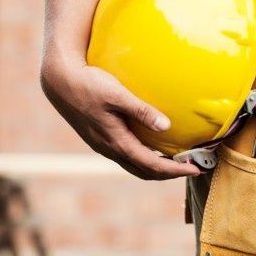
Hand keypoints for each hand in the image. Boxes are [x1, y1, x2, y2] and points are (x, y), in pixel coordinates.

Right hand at [40, 55, 200, 179]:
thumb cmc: (88, 83)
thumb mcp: (117, 94)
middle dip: (169, 174)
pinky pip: (126, 156)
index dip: (176, 170)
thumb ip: (142, 110)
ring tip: (175, 160)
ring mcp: (103, 145)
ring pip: (134, 165)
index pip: (152, 165)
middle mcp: (110, 149)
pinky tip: (152, 145)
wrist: (59, 81)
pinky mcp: (100, 138)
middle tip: (191, 167)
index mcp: (116, 142)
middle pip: (144, 172)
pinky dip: (143, 157)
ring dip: (156, 167)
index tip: (196, 168)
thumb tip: (167, 126)